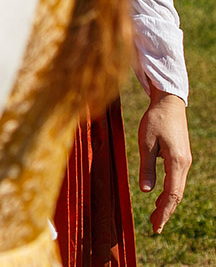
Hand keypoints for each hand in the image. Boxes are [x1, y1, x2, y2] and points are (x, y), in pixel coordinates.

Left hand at [138, 89, 191, 232]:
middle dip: (166, 211)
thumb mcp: (146, 143)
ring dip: (167, 203)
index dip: (164, 211)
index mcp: (176, 162)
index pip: (172, 194)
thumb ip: (147, 167)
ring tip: (156, 216)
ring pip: (177, 188)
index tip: (156, 225)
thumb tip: (146, 191)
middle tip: (155, 227)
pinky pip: (176, 180)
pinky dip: (169, 192)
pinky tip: (160, 197)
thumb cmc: (155, 120)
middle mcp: (184, 164)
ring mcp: (184, 161)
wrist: (169, 103)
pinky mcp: (181, 157)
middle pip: (177, 194)